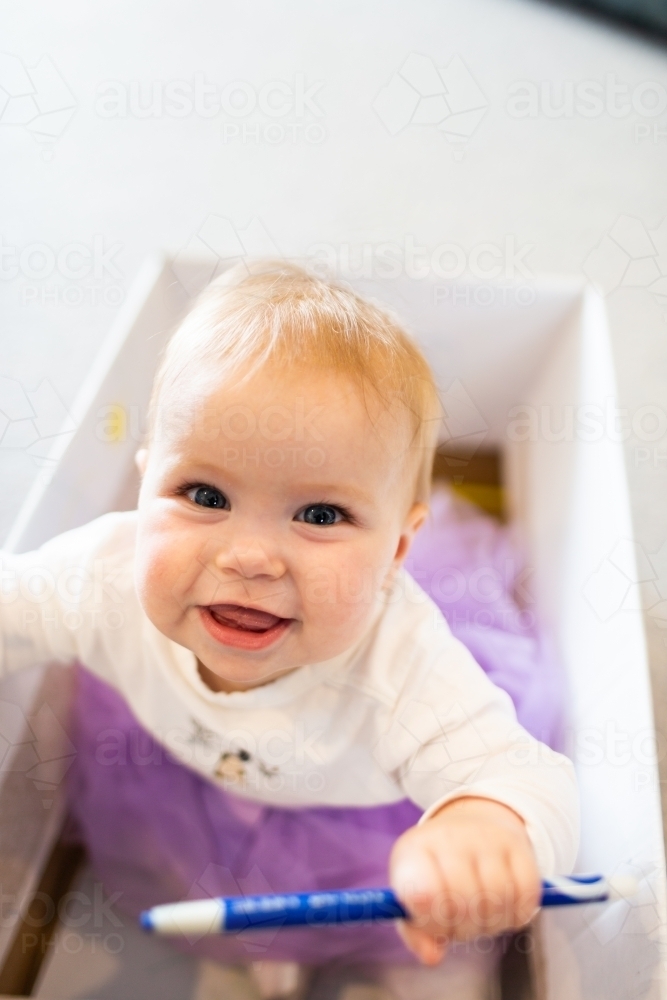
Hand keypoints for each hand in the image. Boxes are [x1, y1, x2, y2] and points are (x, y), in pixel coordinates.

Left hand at [389, 796, 540, 964]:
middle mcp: (450, 837)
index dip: (432, 922)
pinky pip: (525, 895)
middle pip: (463, 903)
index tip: (436, 925)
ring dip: (490, 924)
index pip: (422, 894)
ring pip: (496, 901)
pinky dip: (517, 914)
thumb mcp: (414, 895)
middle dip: (463, 928)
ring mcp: (485, 838)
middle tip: (460, 924)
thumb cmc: (437, 872)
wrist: (471, 825)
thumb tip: (433, 957)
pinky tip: (504, 908)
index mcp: (416, 850)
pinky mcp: (517, 845)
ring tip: (480, 916)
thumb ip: (416, 931)